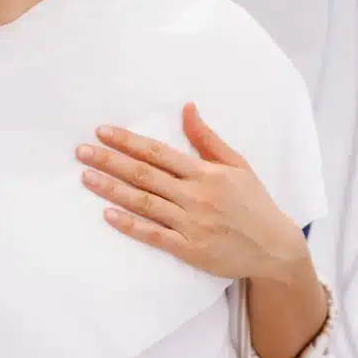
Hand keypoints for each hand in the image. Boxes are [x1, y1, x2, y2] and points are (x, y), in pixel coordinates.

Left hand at [77, 103, 307, 281]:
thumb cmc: (254, 203)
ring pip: (145, 203)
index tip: (102, 132)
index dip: (128, 141)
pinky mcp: (191, 250)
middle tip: (81, 152)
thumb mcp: (237, 164)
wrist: (276, 247)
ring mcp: (193, 224)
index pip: (159, 153)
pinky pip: (155, 235)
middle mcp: (197, 196)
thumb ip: (207, 138)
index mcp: (206, 173)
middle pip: (145, 175)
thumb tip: (186, 108)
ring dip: (113, 189)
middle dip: (110, 161)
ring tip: (86, 178)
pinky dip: (131, 225)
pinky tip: (108, 214)